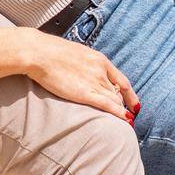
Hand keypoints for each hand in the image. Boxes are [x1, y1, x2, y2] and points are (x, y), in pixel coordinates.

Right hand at [22, 30, 139, 121]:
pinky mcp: (85, 92)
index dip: (130, 94)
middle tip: (124, 116)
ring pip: (116, 100)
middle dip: (123, 105)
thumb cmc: (51, 51)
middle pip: (119, 92)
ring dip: (120, 112)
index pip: (122, 80)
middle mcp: (101, 71)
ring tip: (123, 123)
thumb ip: (86, 64)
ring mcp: (94, 81)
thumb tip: (86, 72)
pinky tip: (125, 121)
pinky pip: (108, 105)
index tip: (134, 104)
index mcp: (99, 60)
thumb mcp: (76, 53)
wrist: (40, 52)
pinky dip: (119, 114)